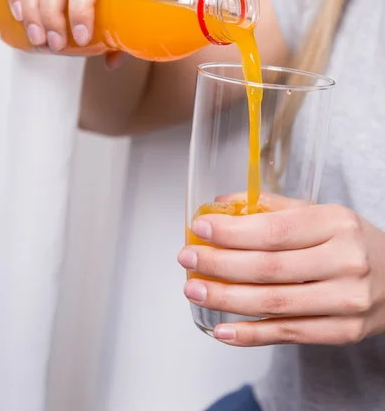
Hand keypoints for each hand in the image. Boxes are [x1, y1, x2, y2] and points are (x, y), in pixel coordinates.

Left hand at [178, 193, 384, 346]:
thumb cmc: (349, 242)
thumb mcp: (321, 215)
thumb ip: (273, 207)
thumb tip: (222, 204)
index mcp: (336, 223)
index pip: (275, 229)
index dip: (232, 232)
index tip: (201, 228)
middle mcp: (345, 261)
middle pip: (269, 267)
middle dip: (220, 264)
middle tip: (188, 258)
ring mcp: (346, 300)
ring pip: (275, 303)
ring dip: (227, 299)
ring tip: (195, 289)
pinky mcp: (343, 331)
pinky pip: (289, 333)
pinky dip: (251, 334)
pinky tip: (223, 330)